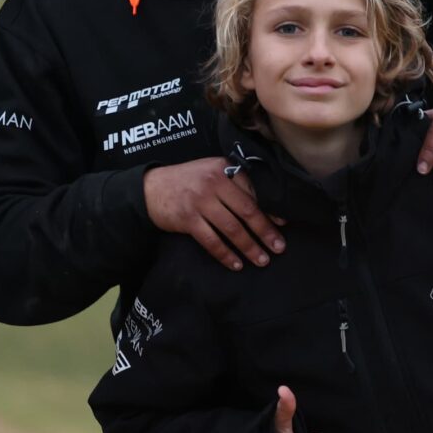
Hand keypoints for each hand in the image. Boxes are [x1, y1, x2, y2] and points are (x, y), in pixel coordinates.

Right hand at [145, 155, 283, 267]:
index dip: (269, 211)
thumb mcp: (210, 173)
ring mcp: (200, 201)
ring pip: (232, 228)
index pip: (252, 192)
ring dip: (249, 246)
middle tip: (279, 248)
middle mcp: (213, 183)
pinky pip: (211, 241)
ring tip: (261, 260)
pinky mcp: (187, 219)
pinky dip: (225, 254)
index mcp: (223, 169)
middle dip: (265, 232)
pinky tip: (235, 264)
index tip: (283, 225)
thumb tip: (264, 209)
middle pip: (247, 211)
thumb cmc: (185, 182)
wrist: (149, 188)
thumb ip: (233, 185)